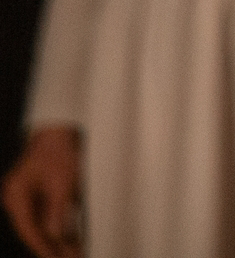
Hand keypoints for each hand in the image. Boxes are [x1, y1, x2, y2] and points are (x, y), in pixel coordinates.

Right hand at [3, 126, 80, 257]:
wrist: (60, 131)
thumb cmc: (61, 151)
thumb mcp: (64, 181)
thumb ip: (58, 209)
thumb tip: (56, 236)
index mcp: (16, 196)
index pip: (29, 229)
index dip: (44, 247)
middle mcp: (18, 200)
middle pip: (34, 231)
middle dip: (53, 248)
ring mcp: (26, 200)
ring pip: (42, 227)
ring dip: (58, 242)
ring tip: (76, 254)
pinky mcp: (39, 198)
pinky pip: (48, 219)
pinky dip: (60, 230)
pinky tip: (73, 242)